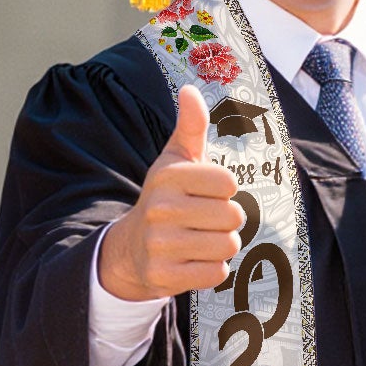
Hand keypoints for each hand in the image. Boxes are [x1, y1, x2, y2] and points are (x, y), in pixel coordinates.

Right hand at [96, 84, 246, 301]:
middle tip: (207, 220)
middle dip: (227, 220)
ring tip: (202, 239)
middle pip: (233, 216)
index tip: (207, 192)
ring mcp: (161, 245)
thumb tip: (190, 89)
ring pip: (228, 245)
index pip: (228, 182)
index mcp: (168, 176)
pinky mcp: (165, 275)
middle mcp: (161, 209)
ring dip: (222, 245)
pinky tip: (194, 259)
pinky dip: (213, 269)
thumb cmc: (166, 198)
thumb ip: (191, 127)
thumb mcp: (175, 160)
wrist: (131, 247)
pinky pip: (216, 273)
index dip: (225, 190)